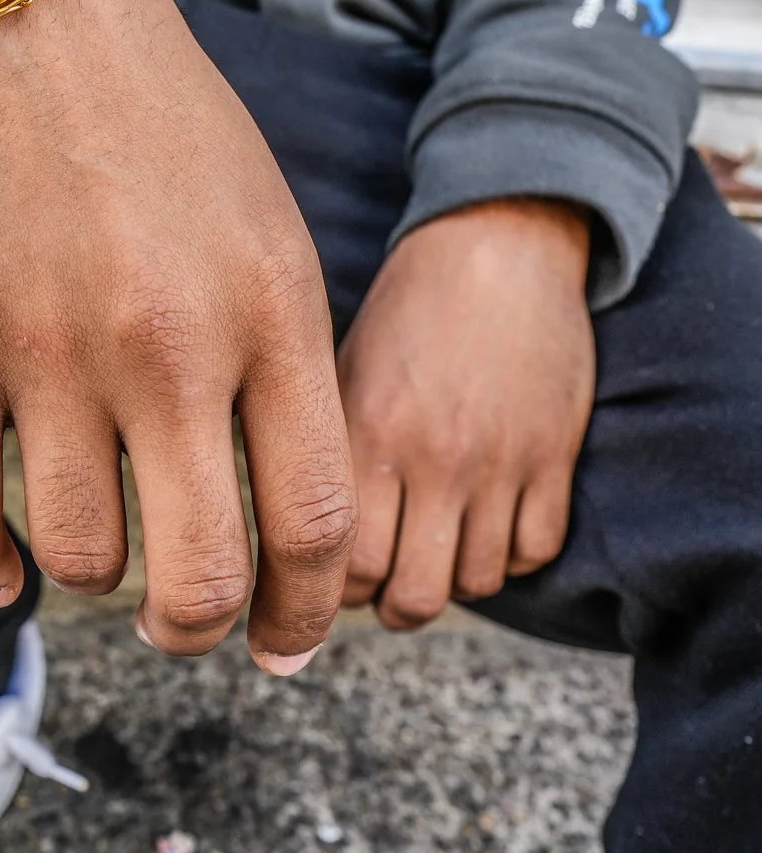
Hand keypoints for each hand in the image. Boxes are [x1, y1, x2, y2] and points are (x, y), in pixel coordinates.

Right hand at [0, 0, 356, 671]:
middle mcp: (164, 345)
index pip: (315, 520)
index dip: (306, 612)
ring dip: (98, 580)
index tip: (287, 644)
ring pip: (82, 558)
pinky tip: (7, 569)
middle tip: (187, 623)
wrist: (14, 7)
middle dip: (201, 631)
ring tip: (102, 547)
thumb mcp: (264, 226)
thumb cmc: (156, 118)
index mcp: (266, 309)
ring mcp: (47, 351)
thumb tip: (283, 511)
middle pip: (200, 578)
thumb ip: (283, 362)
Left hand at [338, 199, 594, 629]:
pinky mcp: (555, 456)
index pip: (344, 564)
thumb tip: (297, 531)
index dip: (331, 589)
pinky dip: (507, 555)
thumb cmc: (408, 308)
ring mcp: (502, 461)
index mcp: (371, 430)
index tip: (325, 579)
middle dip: (390, 606)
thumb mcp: (345, 368)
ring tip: (431, 552)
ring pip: (475, 584)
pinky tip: (484, 525)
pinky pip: (534, 551)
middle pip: (414, 596)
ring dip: (449, 581)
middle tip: (380, 585)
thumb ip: (328, 450)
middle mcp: (437, 456)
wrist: (498, 246)